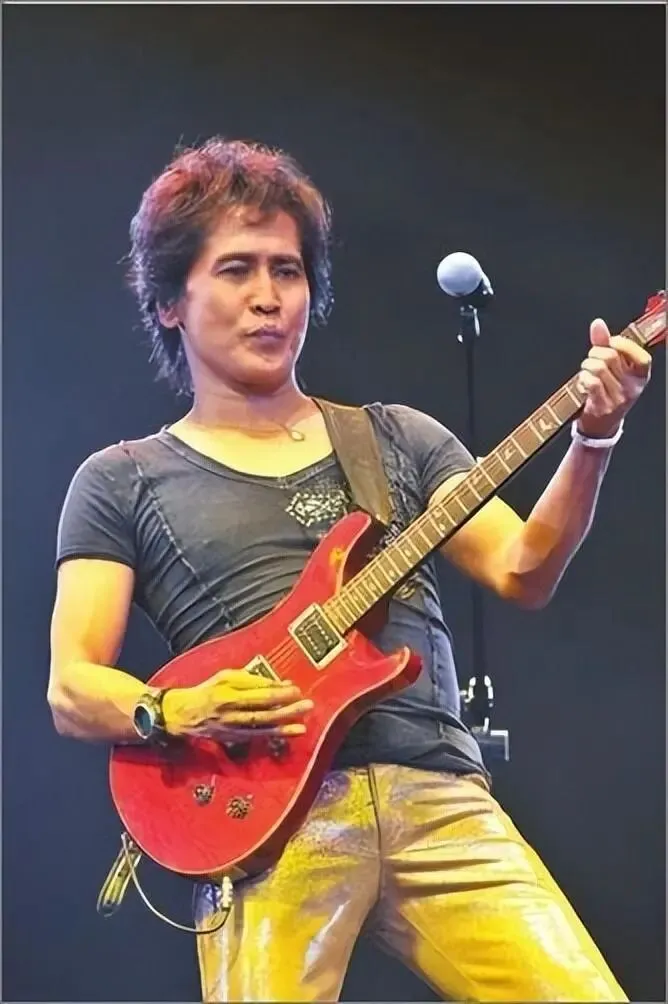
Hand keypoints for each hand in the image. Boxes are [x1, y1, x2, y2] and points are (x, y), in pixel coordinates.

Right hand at [162, 669, 312, 740]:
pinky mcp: (233, 736)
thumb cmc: (208, 691)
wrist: (184, 714)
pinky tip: (292, 732)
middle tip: (305, 703)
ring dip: (284, 721)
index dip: (276, 689)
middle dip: (284, 705)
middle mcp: (229, 706)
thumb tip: (277, 682)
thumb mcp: (225, 676)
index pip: (255, 688)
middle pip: (260, 706)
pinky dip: (276, 733)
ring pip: (261, 722)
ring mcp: (231, 724)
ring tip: (303, 719)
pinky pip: (258, 735)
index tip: (294, 687)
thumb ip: (250, 678)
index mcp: (227, 688)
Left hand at [575, 318, 651, 438]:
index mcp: (641, 376)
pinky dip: (583, 378)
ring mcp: (619, 398)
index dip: (624, 345)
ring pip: (599, 368)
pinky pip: (592, 383)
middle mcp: (633, 388)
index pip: (641, 357)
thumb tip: (598, 323)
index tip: (611, 342)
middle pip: (611, 357)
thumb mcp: (613, 368)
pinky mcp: (604, 407)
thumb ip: (605, 344)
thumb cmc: (608, 391)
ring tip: (586, 371)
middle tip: (591, 359)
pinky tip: (583, 382)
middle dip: (595, 353)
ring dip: (587, 366)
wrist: (602, 425)